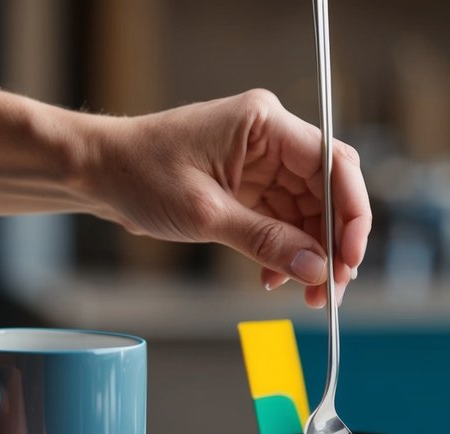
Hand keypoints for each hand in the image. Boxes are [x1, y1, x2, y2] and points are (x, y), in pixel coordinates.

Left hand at [91, 89, 370, 307]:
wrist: (98, 172)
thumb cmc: (139, 174)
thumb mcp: (204, 214)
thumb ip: (264, 241)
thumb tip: (315, 268)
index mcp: (265, 124)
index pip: (334, 162)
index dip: (352, 213)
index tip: (351, 257)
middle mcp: (270, 138)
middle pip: (328, 191)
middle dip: (332, 243)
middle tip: (331, 289)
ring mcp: (262, 163)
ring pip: (309, 212)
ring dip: (311, 255)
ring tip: (308, 294)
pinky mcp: (249, 186)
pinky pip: (283, 221)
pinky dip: (284, 252)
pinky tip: (273, 279)